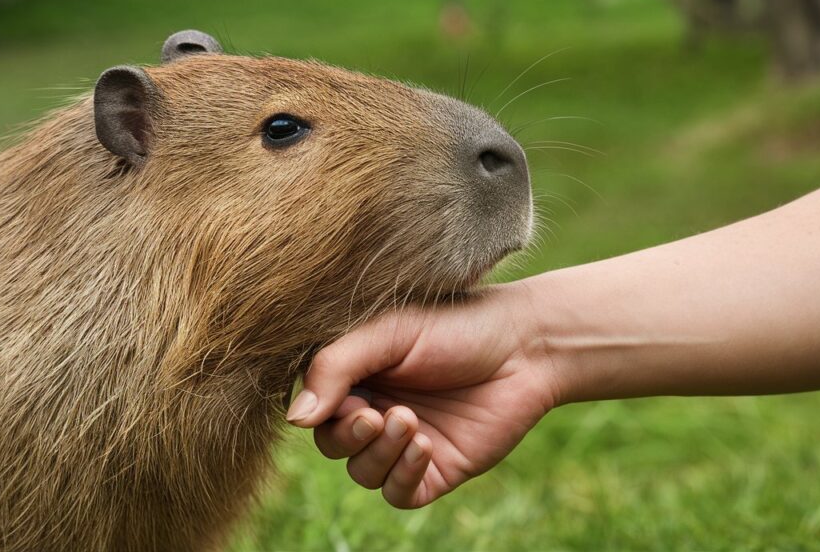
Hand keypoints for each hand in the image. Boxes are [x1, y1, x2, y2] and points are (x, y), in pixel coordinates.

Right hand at [286, 282, 559, 507]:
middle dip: (349, 436)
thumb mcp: (387, 333)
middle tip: (376, 415)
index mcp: (357, 374)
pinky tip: (424, 447)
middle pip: (333, 445)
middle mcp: (375, 408)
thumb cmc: (455, 326)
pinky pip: (399, 494)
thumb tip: (294, 419)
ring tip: (411, 422)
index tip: (351, 397)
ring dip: (380, 454)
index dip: (323, 410)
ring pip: (363, 473)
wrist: (526, 346)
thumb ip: (335, 368)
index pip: (315, 406)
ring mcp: (405, 442)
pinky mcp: (435, 469)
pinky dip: (403, 476)